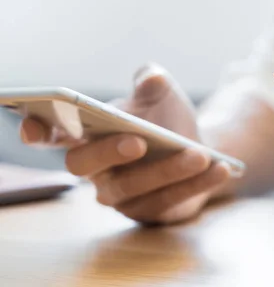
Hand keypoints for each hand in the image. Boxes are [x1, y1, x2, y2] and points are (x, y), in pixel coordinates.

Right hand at [19, 64, 230, 224]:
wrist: (199, 146)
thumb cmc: (167, 118)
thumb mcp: (163, 94)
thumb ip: (153, 82)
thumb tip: (154, 78)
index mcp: (89, 135)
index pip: (53, 135)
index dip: (39, 130)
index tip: (35, 127)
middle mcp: (97, 170)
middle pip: (84, 166)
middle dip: (109, 152)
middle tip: (139, 140)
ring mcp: (121, 196)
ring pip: (133, 188)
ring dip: (168, 170)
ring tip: (201, 154)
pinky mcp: (150, 212)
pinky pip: (169, 202)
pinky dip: (196, 185)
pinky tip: (221, 169)